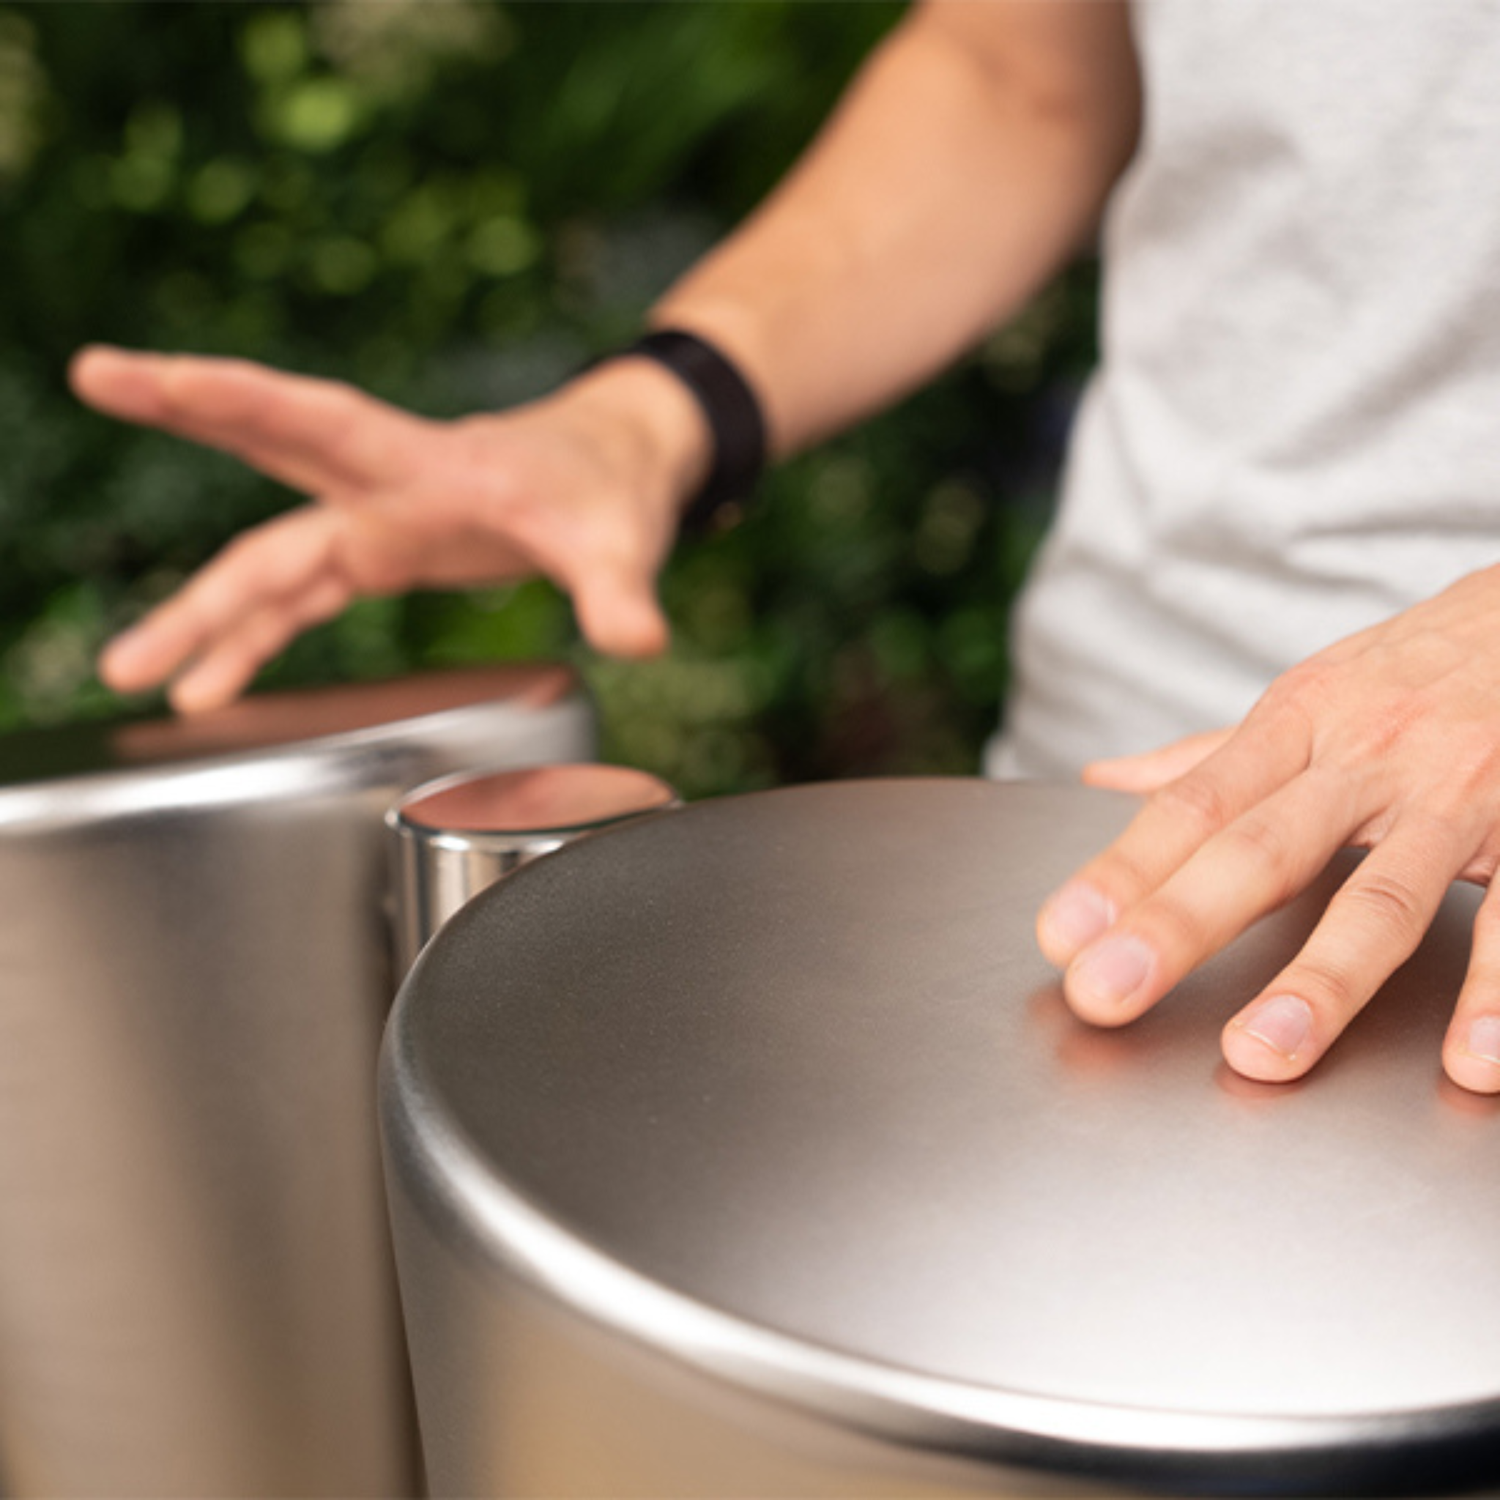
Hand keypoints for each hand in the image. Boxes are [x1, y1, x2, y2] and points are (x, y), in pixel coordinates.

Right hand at [70, 346, 710, 712]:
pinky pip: (300, 601)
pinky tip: (210, 686)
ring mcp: (377, 523)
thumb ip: (618, 590)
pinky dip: (255, 642)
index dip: (242, 400)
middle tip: (93, 373)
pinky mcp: (383, 555)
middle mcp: (387, 488)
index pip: (324, 421)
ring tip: (131, 668)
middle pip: (268, 450)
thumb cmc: (610, 492)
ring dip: (202, 612)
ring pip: (270, 558)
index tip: (163, 376)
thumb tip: (642, 640)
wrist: (612, 473)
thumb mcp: (618, 541)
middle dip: (182, 411)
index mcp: (430, 466)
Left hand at [1035, 565, 1499, 1095]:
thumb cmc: (1417, 669)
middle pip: (1260, 851)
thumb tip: (1105, 780)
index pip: (1192, 806)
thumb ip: (1211, 756)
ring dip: (1322, 981)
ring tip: (1264, 1053)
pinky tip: (1468, 1061)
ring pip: (1380, 897)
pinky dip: (1495, 994)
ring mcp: (1454, 798)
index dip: (1122, 870)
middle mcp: (1366, 761)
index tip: (1062, 933)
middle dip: (1177, 925)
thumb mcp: (1309, 694)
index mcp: (1297, 726)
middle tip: (1106, 994)